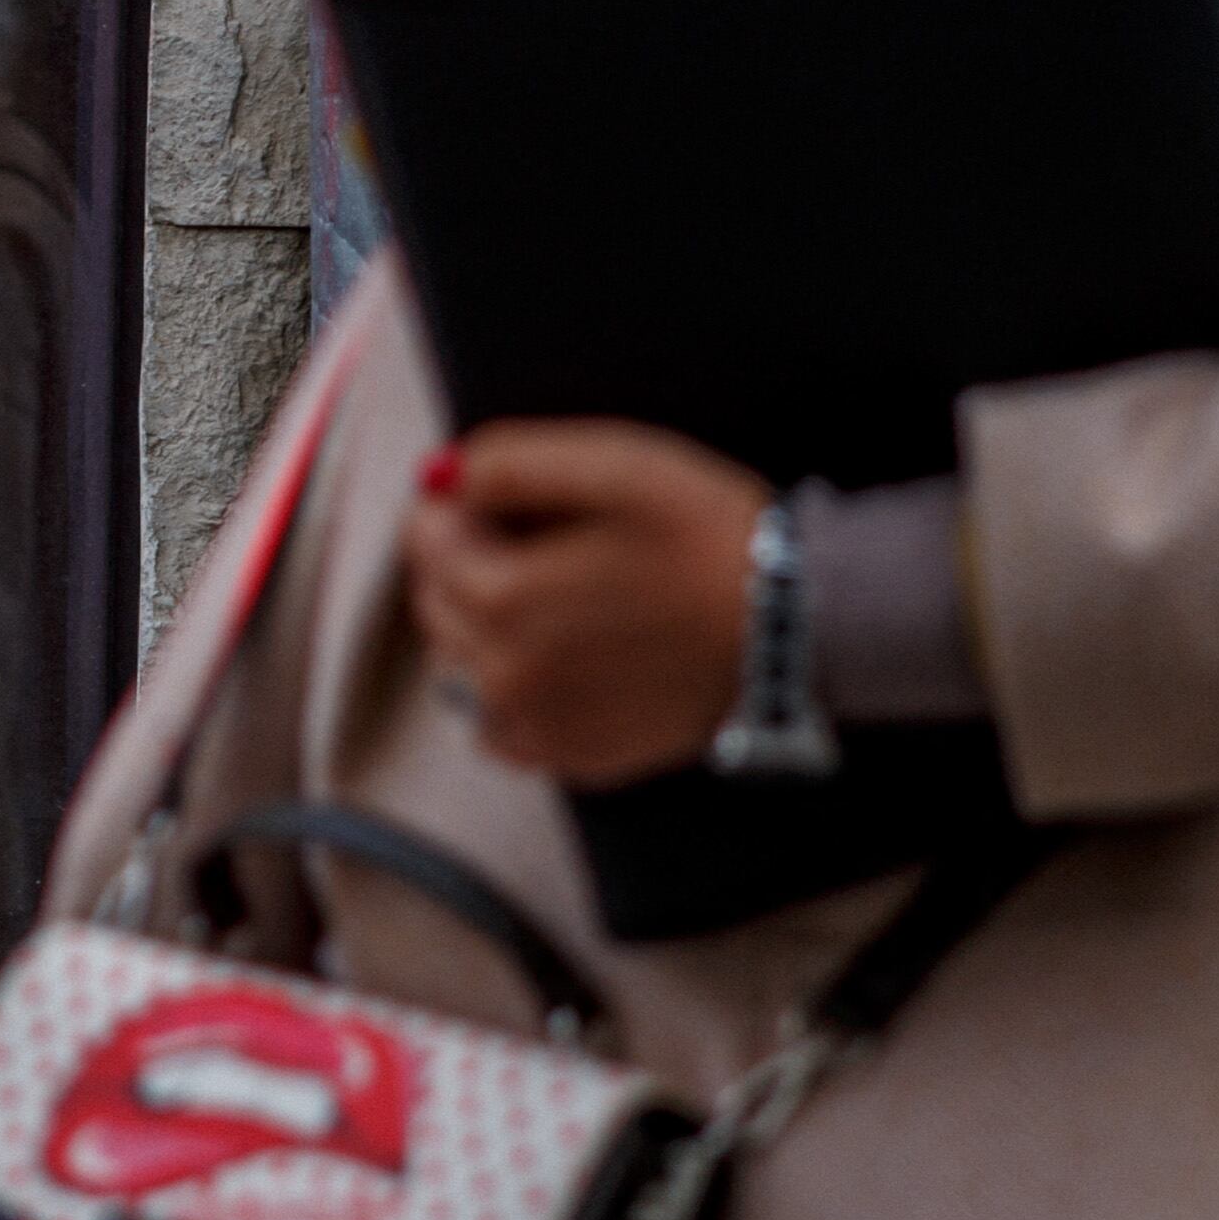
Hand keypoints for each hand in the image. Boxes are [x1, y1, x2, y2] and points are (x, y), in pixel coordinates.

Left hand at [404, 420, 770, 787]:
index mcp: (501, 598)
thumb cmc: (709, 537)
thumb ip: (509, 461)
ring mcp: (535, 726)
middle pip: (435, 600)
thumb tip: (440, 476)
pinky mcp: (572, 758)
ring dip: (484, 623)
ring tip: (564, 598)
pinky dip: (510, 689)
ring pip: (460, 661)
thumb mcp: (614, 465)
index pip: (425, 537)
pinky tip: (561, 657)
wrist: (792, 627)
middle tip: (548, 543)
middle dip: (469, 561)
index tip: (521, 502)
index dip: (467, 505)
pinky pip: (497, 724)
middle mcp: (502, 675)